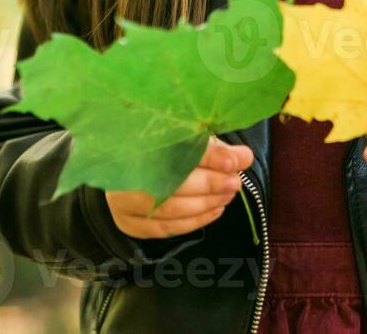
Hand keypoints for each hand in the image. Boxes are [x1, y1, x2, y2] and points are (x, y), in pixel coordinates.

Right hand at [104, 136, 252, 239]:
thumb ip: (211, 148)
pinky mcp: (129, 222)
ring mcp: (123, 201)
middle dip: (211, 183)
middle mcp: (126, 172)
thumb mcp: (182, 139)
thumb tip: (244, 157)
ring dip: (206, 204)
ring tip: (228, 195)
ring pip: (170, 208)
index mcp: (137, 142)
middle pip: (173, 181)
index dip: (210, 155)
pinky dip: (194, 222)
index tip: (236, 159)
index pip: (178, 148)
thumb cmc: (158, 151)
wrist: (122, 169)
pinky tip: (214, 210)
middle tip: (235, 181)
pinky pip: (165, 227)